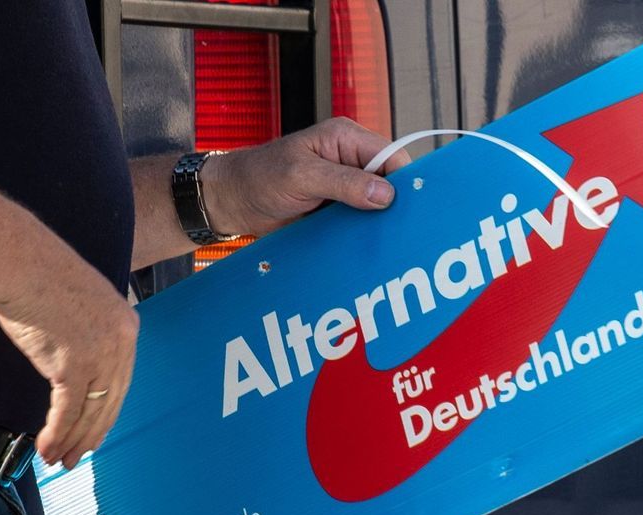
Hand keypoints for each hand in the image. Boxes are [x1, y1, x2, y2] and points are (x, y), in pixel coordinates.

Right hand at [0, 263, 138, 469]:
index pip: (121, 381)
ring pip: (89, 412)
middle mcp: (121, 343)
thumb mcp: (80, 303)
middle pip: (109, 402)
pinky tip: (45, 450)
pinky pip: (67, 412)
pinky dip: (56, 435)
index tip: (95, 434)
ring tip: (58, 461)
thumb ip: (87, 333)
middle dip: (91, 435)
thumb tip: (76, 361)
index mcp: (126, 326)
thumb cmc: (39, 277)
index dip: (106, 413)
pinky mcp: (74, 366)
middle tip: (77, 458)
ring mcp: (100, 355)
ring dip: (71, 442)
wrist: (21, 264)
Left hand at [200, 117, 411, 237]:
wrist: (232, 201)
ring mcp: (344, 187)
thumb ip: (344, 183)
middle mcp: (350, 160)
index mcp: (346, 138)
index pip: (391, 156)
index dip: (404, 180)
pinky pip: (358, 222)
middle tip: (400, 231)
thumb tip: (385, 194)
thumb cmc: (259, 177)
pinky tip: (365, 248)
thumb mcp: (301, 176)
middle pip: (389, 182)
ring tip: (386, 243)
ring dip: (377, 223)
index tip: (411, 208)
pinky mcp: (335, 209)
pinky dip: (361, 234)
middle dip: (393, 205)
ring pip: (376, 206)